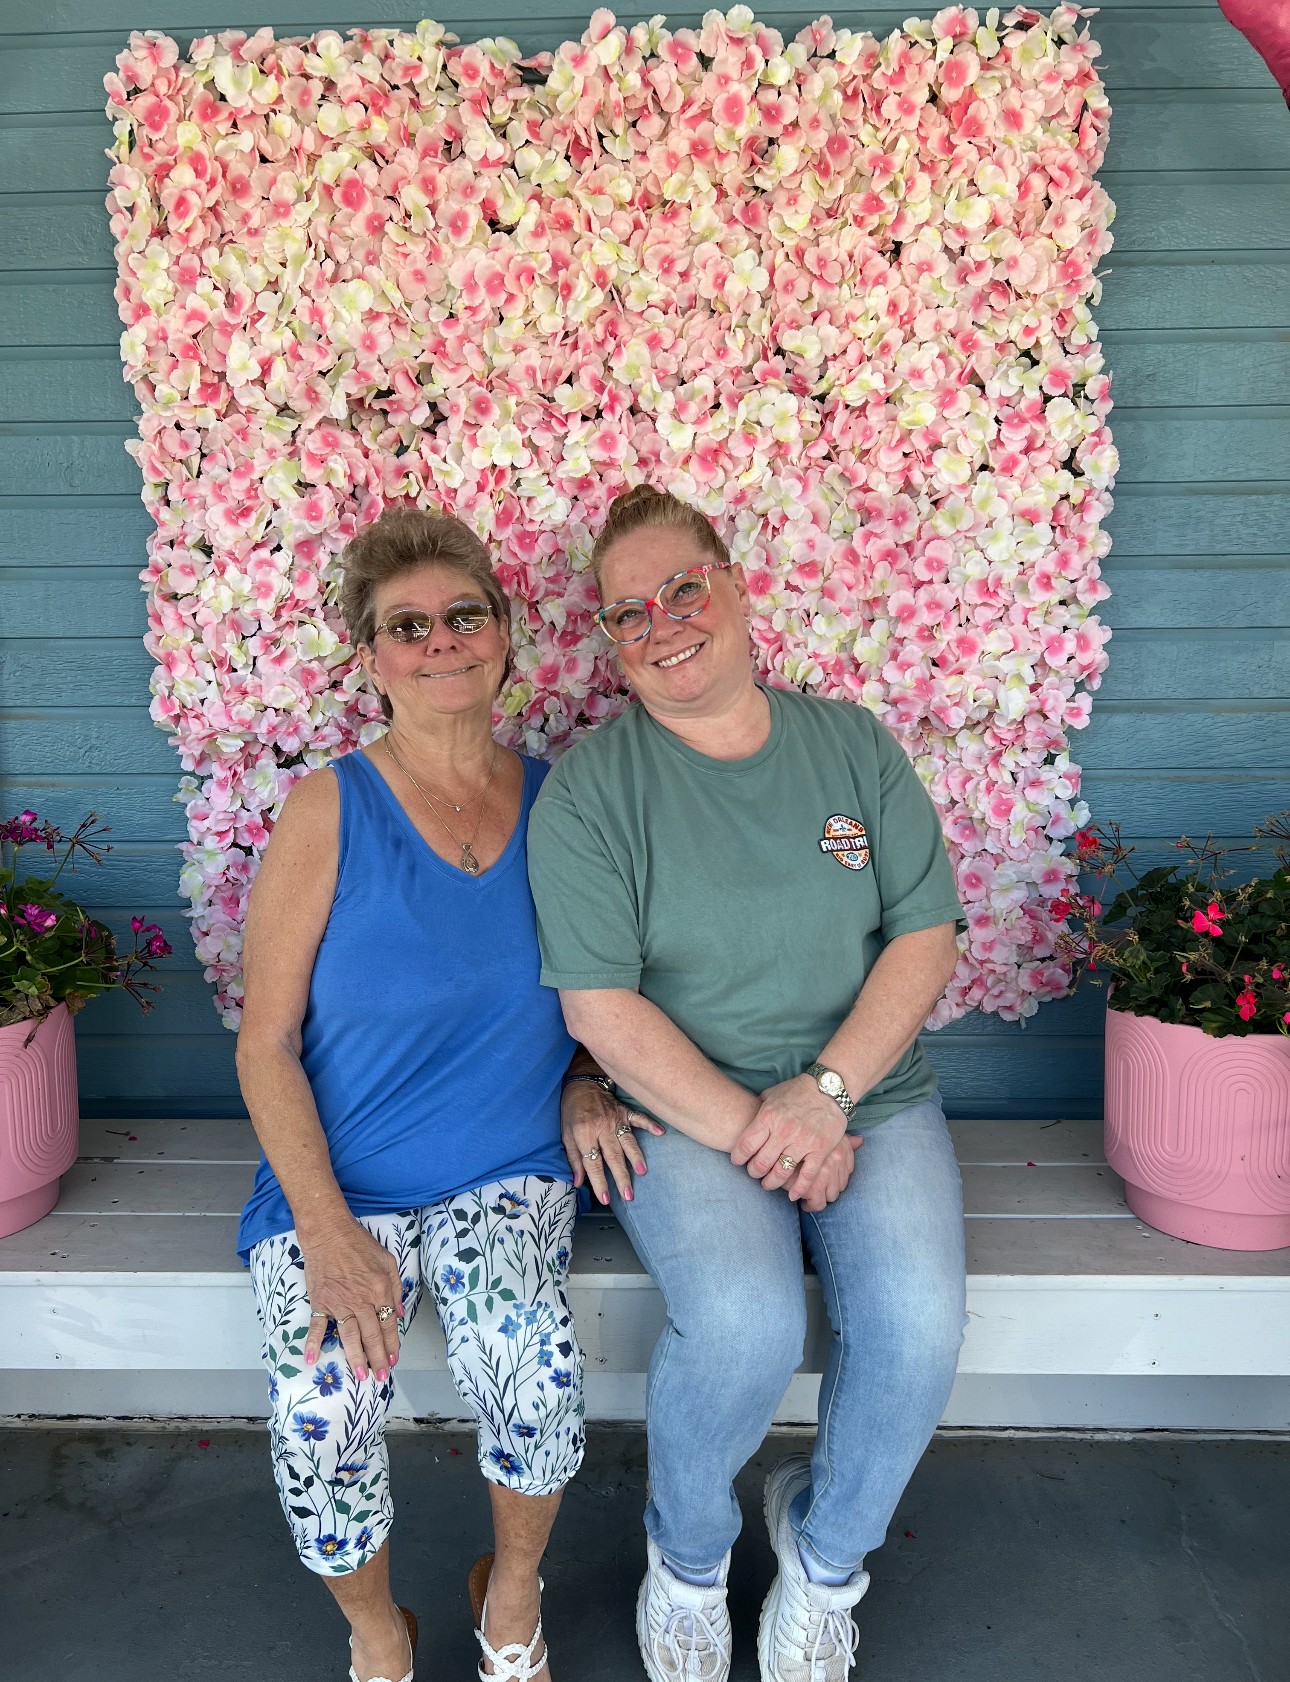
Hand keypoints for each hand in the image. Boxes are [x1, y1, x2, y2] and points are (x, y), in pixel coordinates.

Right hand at [299, 1216, 404, 1383]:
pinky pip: (317, 1326)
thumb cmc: (360, 1244)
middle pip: (372, 1335)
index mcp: (380, 1291)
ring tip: (361, 1375)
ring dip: (356, 1358)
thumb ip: (396, 1288)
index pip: (388, 1324)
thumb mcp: (388, 1261)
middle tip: (381, 1378)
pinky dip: (313, 1343)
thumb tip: (400, 1313)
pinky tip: (312, 1360)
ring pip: (350, 1336)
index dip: (392, 1344)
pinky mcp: (320, 1302)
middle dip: (378, 1359)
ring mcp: (339, 1303)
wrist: (329, 1233)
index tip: (394, 1360)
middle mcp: (361, 1301)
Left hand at [561, 1080, 664, 1205]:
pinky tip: (661, 1132)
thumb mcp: (566, 1134)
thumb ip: (573, 1159)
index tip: (605, 1199)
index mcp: (584, 1134)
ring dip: (636, 1157)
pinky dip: (650, 1125)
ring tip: (642, 1172)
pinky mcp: (625, 1111)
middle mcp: (601, 1128)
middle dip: (621, 1177)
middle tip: (629, 1195)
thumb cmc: (571, 1110)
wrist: (582, 1082)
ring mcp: (615, 1119)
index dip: (599, 1182)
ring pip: (628, 1141)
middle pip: (613, 1156)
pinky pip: (639, 1118)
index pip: (593, 1163)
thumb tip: (578, 1183)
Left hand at [732, 1074, 849, 1201]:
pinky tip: (793, 1195)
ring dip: (771, 1183)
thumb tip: (744, 1116)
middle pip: (760, 1163)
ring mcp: (802, 1142)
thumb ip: (759, 1108)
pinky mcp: (820, 1150)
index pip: (745, 1145)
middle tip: (754, 1174)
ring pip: (781, 1173)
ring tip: (769, 1184)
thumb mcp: (772, 1094)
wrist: (829, 1088)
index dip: (738, 1158)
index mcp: (768, 1117)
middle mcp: (783, 1131)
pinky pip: (807, 1176)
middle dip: (754, 1173)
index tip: (738, 1162)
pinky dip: (798, 1189)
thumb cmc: (798, 1091)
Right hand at [792, 1135, 862, 1212]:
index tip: (826, 1182)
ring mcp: (823, 1175)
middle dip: (829, 1191)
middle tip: (816, 1191)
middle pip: (840, 1188)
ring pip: (829, 1197)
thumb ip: (845, 1140)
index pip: (847, 1174)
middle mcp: (835, 1163)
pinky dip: (809, 1205)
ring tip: (808, 1197)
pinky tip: (800, 1200)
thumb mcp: (826, 1134)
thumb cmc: (804, 1135)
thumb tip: (860, 1140)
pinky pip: (816, 1203)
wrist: (778, 1137)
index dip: (837, 1180)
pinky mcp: (809, 1186)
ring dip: (819, 1199)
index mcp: (841, 1151)